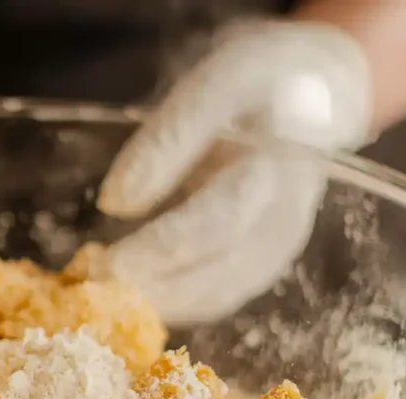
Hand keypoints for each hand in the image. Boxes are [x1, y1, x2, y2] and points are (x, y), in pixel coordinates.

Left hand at [96, 20, 371, 325]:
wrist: (316, 100)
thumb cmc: (255, 88)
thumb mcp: (211, 86)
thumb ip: (166, 142)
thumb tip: (114, 204)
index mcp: (278, 166)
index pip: (217, 222)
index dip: (158, 250)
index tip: (104, 267)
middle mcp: (285, 218)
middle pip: (216, 271)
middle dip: (149, 288)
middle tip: (90, 290)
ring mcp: (278, 248)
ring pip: (216, 295)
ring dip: (156, 305)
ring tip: (99, 297)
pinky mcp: (264, 265)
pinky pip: (216, 298)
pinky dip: (170, 304)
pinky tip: (129, 296)